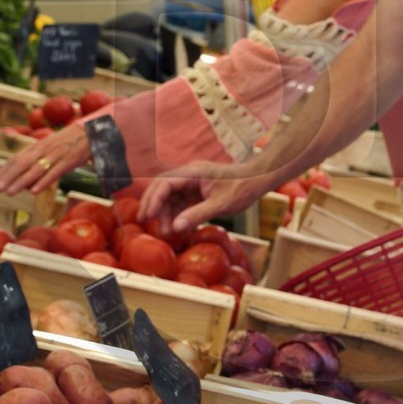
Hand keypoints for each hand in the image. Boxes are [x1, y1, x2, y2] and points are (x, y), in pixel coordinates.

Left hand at [0, 124, 89, 193]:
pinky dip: (43, 182)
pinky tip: (34, 191)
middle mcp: (44, 149)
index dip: (4, 171)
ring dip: (21, 182)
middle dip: (8, 177)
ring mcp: (56, 155)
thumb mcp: (49, 149)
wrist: (90, 132)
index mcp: (37, 146)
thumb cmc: (67, 143)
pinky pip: (54, 172)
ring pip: (35, 169)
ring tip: (10, 192)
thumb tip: (24, 184)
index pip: (16, 159)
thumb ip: (36, 163)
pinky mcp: (68, 161)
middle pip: (22, 164)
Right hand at [140, 161, 273, 233]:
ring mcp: (192, 184)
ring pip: (170, 196)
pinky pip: (180, 202)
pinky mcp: (197, 192)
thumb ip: (197, 214)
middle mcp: (189, 176)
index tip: (147, 215)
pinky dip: (176, 214)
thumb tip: (175, 227)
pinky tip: (176, 228)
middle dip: (153, 204)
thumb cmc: (242, 188)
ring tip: (166, 231)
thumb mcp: (221, 204)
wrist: (257, 181)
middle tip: (145, 221)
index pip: (165, 182)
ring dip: (165, 212)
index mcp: (193, 172)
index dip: (154, 198)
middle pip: (163, 187)